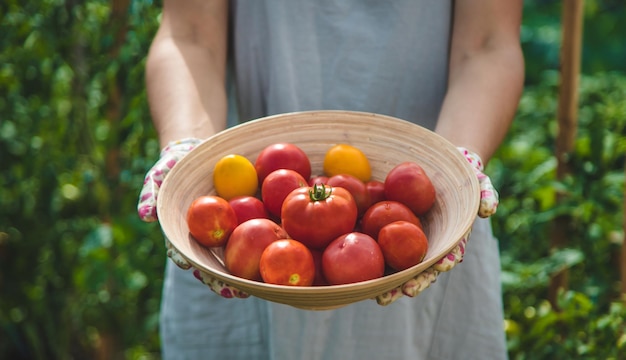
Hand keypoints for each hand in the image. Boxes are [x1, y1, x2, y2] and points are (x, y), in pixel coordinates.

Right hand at [138, 138, 247, 298]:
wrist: (202, 153)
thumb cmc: (176, 165)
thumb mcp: (160, 174)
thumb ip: (151, 194)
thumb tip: (145, 216)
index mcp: (185, 232)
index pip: (183, 252)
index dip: (187, 262)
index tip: (190, 267)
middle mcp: (206, 238)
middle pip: (212, 264)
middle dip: (220, 281)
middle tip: (232, 292)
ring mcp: (225, 233)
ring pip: (234, 259)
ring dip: (243, 277)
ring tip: (255, 289)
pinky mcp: (245, 222)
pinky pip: (255, 234)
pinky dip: (263, 247)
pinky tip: (277, 253)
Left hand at [375, 147, 496, 304]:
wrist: (434, 168)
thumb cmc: (458, 176)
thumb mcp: (475, 180)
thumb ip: (485, 193)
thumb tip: (488, 209)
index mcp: (449, 238)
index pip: (449, 253)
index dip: (446, 260)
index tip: (443, 266)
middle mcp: (429, 246)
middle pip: (421, 268)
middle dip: (415, 282)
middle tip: (406, 291)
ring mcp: (409, 245)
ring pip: (399, 269)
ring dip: (392, 285)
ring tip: (381, 297)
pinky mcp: (389, 238)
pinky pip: (379, 251)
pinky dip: (371, 266)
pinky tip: (359, 279)